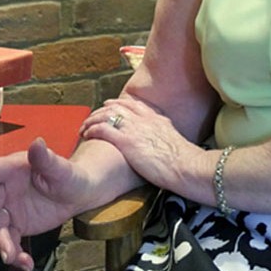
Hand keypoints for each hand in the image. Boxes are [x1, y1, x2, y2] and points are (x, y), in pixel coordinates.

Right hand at [0, 138, 88, 270]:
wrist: (79, 195)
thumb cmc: (70, 176)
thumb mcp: (62, 169)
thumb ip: (47, 159)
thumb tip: (38, 143)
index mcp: (14, 169)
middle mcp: (7, 189)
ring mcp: (10, 209)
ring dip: (1, 245)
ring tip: (11, 257)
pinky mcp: (17, 226)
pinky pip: (10, 242)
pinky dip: (15, 254)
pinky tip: (25, 264)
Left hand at [80, 95, 200, 190]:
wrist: (186, 166)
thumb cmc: (183, 161)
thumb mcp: (174, 141)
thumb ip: (164, 136)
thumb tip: (162, 141)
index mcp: (157, 119)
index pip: (134, 105)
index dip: (119, 104)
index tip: (110, 105)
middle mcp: (144, 119)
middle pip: (117, 107)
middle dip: (102, 110)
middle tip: (92, 115)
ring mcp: (135, 128)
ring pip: (107, 115)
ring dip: (93, 119)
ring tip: (84, 127)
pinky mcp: (127, 141)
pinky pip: (103, 129)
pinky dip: (92, 129)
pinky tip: (87, 134)